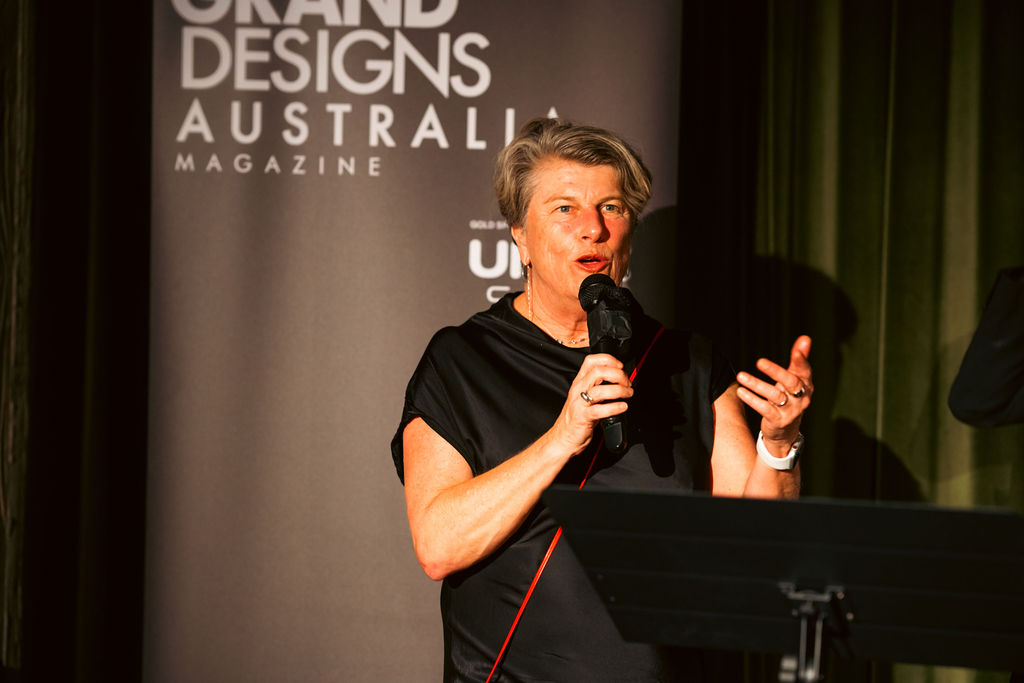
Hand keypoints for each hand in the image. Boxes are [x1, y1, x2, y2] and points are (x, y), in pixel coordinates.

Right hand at [550, 354, 632, 455]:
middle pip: (598, 371)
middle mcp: (578, 390)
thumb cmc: (576, 419)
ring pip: (600, 390)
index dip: (609, 359)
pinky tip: (622, 407)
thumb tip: (620, 380)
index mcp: (579, 382)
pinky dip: (614, 407)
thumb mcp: (586, 397)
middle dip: (617, 375)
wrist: (562, 438)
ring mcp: (579, 403)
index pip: (591, 361)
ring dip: (619, 390)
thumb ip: (599, 387)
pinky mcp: (583, 418)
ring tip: (628, 394)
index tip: (620, 366)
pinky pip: (600, 410)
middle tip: (627, 383)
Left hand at [735, 335, 813, 449]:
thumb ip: (798, 360)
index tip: (797, 351)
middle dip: (775, 371)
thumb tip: (805, 338)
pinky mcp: (778, 420)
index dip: (801, 361)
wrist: (786, 431)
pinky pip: (765, 408)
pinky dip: (752, 399)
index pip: (805, 371)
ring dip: (756, 384)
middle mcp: (802, 398)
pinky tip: (741, 391)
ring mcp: (791, 410)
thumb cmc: (789, 398)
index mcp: (806, 385)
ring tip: (740, 376)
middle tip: (759, 361)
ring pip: (774, 395)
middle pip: (790, 382)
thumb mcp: (794, 379)